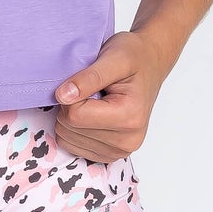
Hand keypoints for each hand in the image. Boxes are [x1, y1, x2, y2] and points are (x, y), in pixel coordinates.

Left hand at [53, 32, 170, 162]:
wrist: (150, 63)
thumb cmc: (135, 56)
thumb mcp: (114, 57)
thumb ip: (89, 77)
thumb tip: (62, 96)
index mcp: (130, 117)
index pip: (75, 115)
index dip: (71, 94)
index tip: (86, 81)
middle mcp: (127, 140)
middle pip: (69, 129)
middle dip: (71, 106)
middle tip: (92, 90)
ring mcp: (118, 151)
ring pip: (66, 139)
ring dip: (71, 117)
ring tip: (94, 101)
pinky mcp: (108, 155)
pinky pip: (71, 146)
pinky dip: (74, 129)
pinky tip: (91, 114)